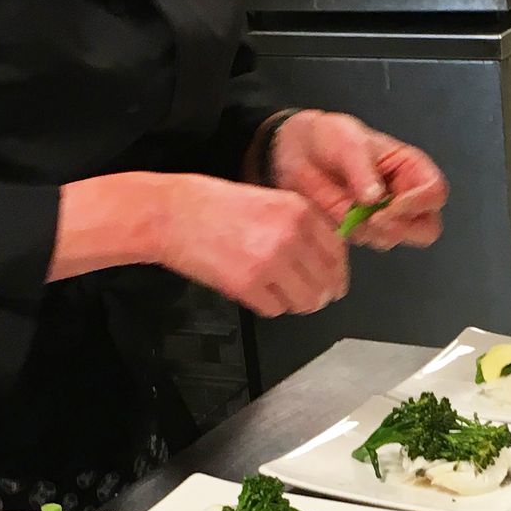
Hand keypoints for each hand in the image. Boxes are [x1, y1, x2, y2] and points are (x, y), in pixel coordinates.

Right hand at [157, 174, 346, 316]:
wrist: (171, 213)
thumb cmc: (213, 205)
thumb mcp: (270, 200)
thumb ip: (302, 226)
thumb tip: (328, 256)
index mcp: (299, 210)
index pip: (338, 252)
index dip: (337, 272)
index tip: (333, 280)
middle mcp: (290, 235)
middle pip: (326, 282)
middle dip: (319, 293)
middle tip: (309, 295)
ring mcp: (270, 262)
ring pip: (305, 301)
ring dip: (294, 302)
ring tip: (277, 291)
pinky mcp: (248, 285)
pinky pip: (275, 310)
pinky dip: (268, 306)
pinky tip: (254, 290)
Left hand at [267, 110, 446, 250]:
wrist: (298, 151)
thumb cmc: (330, 138)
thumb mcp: (347, 143)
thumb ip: (362, 170)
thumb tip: (376, 199)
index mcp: (411, 169)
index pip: (434, 192)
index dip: (419, 203)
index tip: (389, 205)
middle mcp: (405, 195)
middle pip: (427, 227)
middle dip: (404, 228)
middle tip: (374, 220)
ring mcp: (384, 216)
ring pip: (396, 238)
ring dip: (375, 232)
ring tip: (349, 212)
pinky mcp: (362, 230)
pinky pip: (367, 242)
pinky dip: (355, 235)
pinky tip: (338, 216)